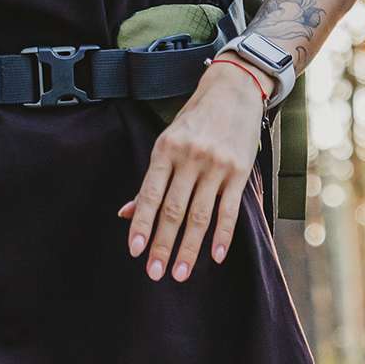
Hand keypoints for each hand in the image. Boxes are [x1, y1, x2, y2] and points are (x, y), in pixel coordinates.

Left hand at [118, 62, 267, 281]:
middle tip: (154, 273)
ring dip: (189, 248)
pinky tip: (216, 256)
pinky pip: (229, 210)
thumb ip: (150, 180)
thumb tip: (125, 213)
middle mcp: (190, 158)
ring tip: (180, 273)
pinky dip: (223, 235)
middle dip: (163, 245)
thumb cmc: (194, 120)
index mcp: (165, 150)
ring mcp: (216, 165)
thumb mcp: (166, 142)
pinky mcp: (239, 171)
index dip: (141, 223)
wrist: (233, 90)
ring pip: (200, 215)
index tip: (134, 250)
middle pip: (174, 210)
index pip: (150, 194)